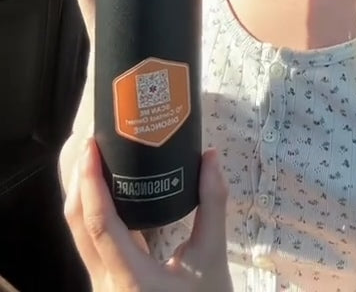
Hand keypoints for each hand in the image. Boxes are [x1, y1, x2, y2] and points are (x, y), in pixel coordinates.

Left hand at [65, 139, 232, 291]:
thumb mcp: (212, 259)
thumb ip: (212, 206)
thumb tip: (211, 158)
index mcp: (129, 278)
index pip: (99, 223)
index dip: (91, 182)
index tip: (93, 148)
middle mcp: (105, 283)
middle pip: (77, 226)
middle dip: (80, 181)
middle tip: (93, 144)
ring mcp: (102, 285)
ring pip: (79, 235)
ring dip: (83, 196)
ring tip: (96, 160)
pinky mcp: (108, 282)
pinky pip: (90, 242)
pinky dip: (93, 212)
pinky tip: (107, 191)